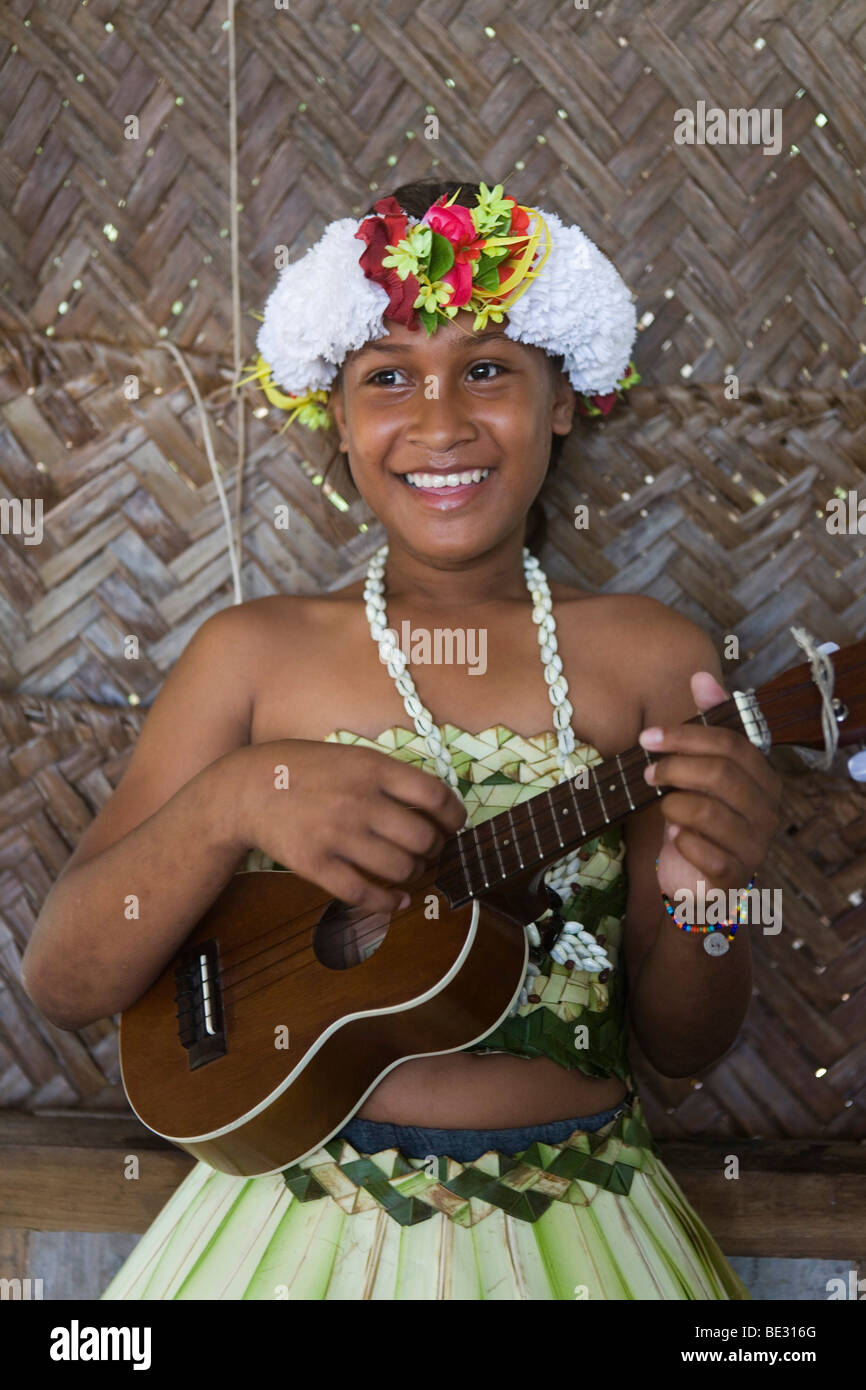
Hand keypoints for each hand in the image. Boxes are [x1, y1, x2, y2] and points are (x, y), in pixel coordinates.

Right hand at [230, 739, 465, 913]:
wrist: (245, 788)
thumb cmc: (302, 769)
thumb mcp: (350, 755)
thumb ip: (388, 776)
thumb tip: (435, 804)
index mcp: (372, 768)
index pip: (435, 795)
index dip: (455, 815)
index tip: (455, 824)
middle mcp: (359, 801)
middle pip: (423, 838)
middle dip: (435, 849)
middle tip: (428, 850)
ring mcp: (337, 835)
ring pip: (400, 869)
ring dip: (414, 874)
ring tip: (409, 870)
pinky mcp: (316, 864)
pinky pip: (364, 894)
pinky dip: (389, 903)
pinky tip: (397, 900)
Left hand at [639, 672, 782, 902]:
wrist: (693, 883)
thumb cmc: (696, 821)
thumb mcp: (696, 770)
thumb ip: (704, 726)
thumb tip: (702, 676)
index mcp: (762, 778)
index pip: (732, 744)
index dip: (686, 735)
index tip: (648, 736)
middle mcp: (768, 810)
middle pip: (721, 773)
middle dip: (675, 767)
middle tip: (648, 772)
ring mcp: (755, 845)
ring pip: (710, 811)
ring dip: (673, 804)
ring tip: (663, 806)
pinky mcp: (735, 876)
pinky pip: (705, 851)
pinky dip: (681, 841)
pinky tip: (676, 839)